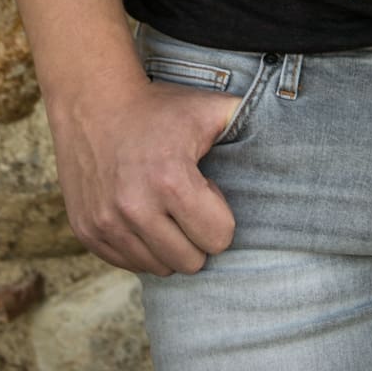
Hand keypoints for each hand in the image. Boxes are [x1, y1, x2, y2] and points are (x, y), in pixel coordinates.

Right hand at [47, 68, 241, 275]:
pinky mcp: (88, 232)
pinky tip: (139, 211)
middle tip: (185, 202)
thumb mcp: (206, 108)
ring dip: (168, 244)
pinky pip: (129, 264)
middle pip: (191, 262)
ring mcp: (107, 224)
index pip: (218, 238)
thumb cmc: (158, 108)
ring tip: (162, 206)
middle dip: (196, 235)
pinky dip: (140, 245)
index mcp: (171, 180)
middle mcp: (136, 208)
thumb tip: (284, 134)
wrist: (93, 103)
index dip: (218, 214)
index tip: (205, 189)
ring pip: (159, 268)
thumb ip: (244, 121)